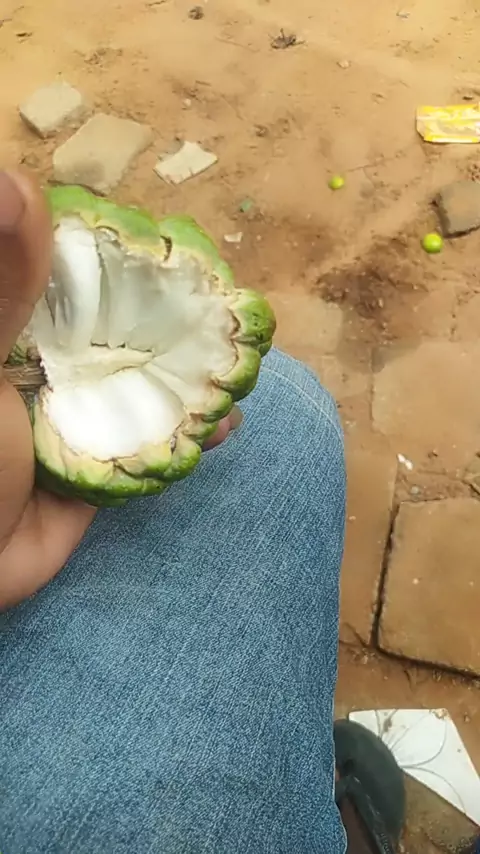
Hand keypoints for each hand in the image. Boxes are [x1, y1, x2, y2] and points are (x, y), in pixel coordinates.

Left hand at [0, 170, 237, 609]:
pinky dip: (187, 438)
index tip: (172, 249)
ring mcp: (70, 424)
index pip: (70, 280)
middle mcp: (41, 369)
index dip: (119, 262)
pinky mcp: (94, 475)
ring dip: (188, 377)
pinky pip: (145, 450)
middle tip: (221, 304)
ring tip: (238, 357)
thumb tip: (19, 182)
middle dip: (167, 320)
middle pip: (115, 333)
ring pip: (138, 390)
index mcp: (12, 330)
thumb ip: (0, 280)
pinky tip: (226, 424)